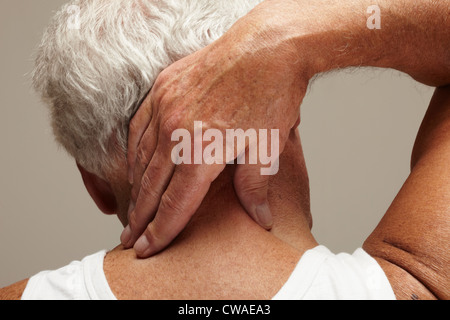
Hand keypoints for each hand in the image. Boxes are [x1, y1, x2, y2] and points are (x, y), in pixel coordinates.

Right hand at [120, 2, 310, 257]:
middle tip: (129, 237)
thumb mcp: (267, 147)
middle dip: (139, 216)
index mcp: (202, 150)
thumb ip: (255, 186)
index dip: (160, 230)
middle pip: (151, 185)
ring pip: (140, 157)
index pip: (175, 203)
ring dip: (136, 185)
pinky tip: (137, 163)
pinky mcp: (163, 87)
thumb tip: (260, 218)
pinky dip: (135, 150)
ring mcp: (165, 105)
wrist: (267, 47)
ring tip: (133, 205)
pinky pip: (139, 126)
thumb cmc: (271, 95)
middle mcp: (176, 130)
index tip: (146, 249)